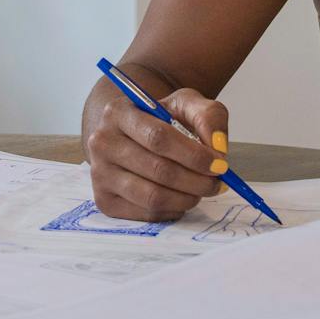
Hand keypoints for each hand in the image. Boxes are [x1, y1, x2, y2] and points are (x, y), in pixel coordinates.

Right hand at [84, 85, 229, 220]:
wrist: (131, 135)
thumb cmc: (160, 119)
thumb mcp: (186, 104)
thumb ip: (209, 116)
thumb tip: (218, 146)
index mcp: (118, 112)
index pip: (159, 138)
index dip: (194, 155)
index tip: (220, 164)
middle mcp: (101, 143)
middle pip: (158, 170)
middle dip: (196, 180)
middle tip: (217, 183)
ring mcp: (100, 174)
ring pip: (152, 196)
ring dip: (187, 198)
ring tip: (202, 190)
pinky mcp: (105, 201)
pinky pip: (147, 213)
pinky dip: (173, 209)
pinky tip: (180, 197)